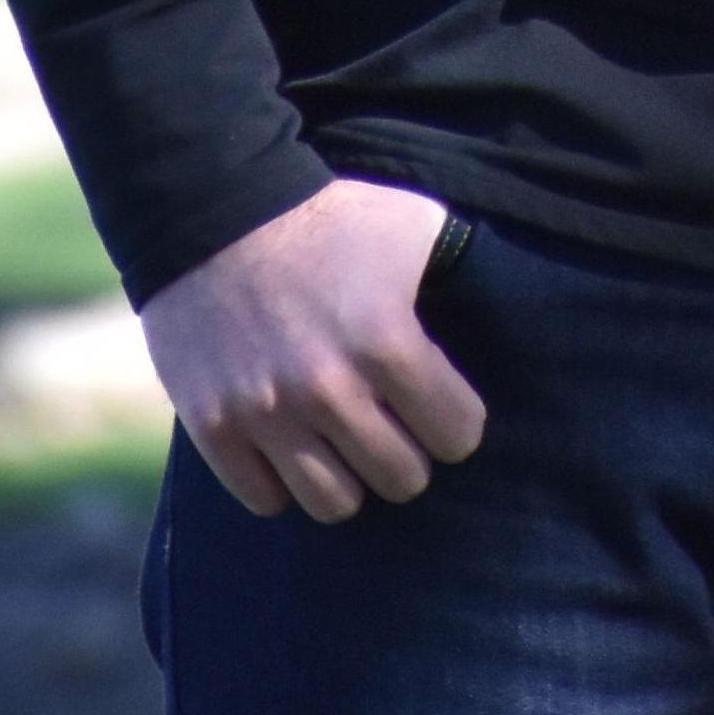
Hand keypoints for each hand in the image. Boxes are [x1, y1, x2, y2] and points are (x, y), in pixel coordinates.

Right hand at [138, 176, 488, 519]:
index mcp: (388, 342)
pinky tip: (291, 445)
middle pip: (402, 479)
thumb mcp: (411, 226)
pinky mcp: (215, 427)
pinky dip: (282, 481)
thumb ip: (455, 271)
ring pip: (335, 504)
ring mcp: (267, 414)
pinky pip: (266, 500)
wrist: (217, 210)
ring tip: (344, 442)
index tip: (440, 404)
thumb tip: (498, 306)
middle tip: (392, 423)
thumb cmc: (328, 218)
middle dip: (407, 452)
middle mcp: (329, 389)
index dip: (455, 420)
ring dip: (348, 476)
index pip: (458, 435)